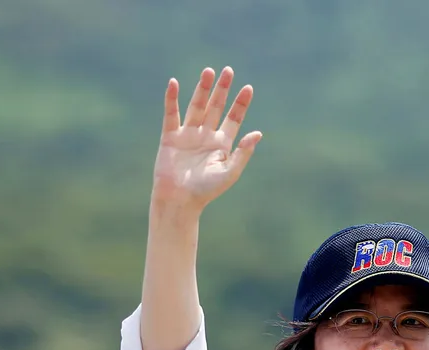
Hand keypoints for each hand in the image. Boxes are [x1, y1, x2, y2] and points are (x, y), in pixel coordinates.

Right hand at [151, 66, 261, 212]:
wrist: (180, 200)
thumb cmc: (206, 190)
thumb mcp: (230, 172)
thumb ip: (243, 153)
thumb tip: (258, 133)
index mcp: (222, 144)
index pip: (233, 119)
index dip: (240, 104)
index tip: (248, 88)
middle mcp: (206, 136)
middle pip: (216, 107)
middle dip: (222, 90)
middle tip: (228, 70)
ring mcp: (188, 135)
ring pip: (197, 106)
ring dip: (202, 89)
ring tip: (209, 71)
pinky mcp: (170, 137)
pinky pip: (171, 114)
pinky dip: (172, 99)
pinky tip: (174, 83)